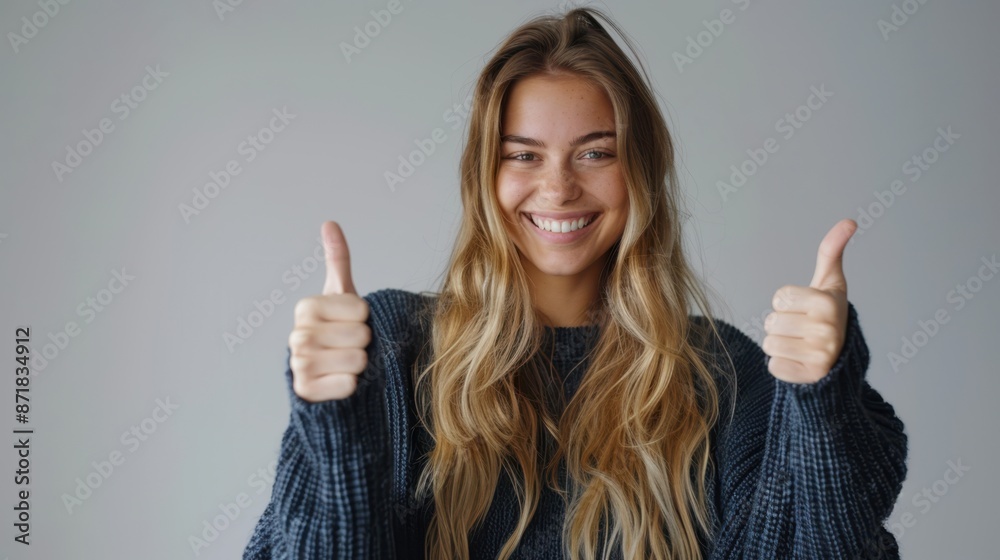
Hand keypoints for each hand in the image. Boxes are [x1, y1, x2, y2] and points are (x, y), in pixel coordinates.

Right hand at [289, 221, 370, 400]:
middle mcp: (297, 335)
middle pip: (360, 335)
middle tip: (351, 346)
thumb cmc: (340, 330)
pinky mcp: (304, 392)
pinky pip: (347, 386)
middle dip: (364, 343)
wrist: (328, 373)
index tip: (352, 322)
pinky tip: (340, 382)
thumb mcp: (342, 295)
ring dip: (361, 365)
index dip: (365, 318)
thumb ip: (337, 260)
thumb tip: (329, 223)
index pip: (360, 309)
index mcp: (306, 308)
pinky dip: (352, 386)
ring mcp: (298, 364)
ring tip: (347, 363)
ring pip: (356, 361)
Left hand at [762, 218, 855, 383]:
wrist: (842, 359)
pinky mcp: (809, 377)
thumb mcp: (831, 282)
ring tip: (802, 345)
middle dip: (783, 325)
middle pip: (772, 321)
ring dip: (781, 345)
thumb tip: (849, 221)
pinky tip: (802, 362)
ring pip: (770, 344)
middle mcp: (828, 329)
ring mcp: (820, 356)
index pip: (779, 297)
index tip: (806, 309)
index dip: (788, 303)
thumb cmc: (828, 315)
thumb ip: (832, 251)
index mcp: (828, 302)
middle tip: (804, 329)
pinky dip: (783, 365)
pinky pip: (774, 366)